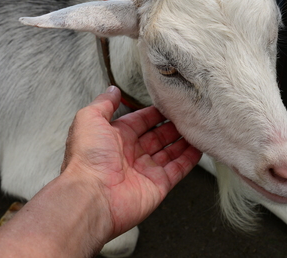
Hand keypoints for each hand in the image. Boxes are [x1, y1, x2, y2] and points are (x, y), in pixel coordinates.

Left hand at [61, 86, 201, 238]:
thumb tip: (113, 89)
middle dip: (172, 125)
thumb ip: (104, 103)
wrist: (91, 196)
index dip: (154, 112)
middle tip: (188, 113)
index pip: (140, 120)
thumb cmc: (87, 158)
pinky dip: (189, 159)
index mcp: (115, 138)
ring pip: (170, 152)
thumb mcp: (89, 119)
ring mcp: (145, 170)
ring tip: (198, 126)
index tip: (169, 102)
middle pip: (157, 136)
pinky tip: (200, 147)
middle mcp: (130, 154)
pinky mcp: (158, 185)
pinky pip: (178, 169)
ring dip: (183, 140)